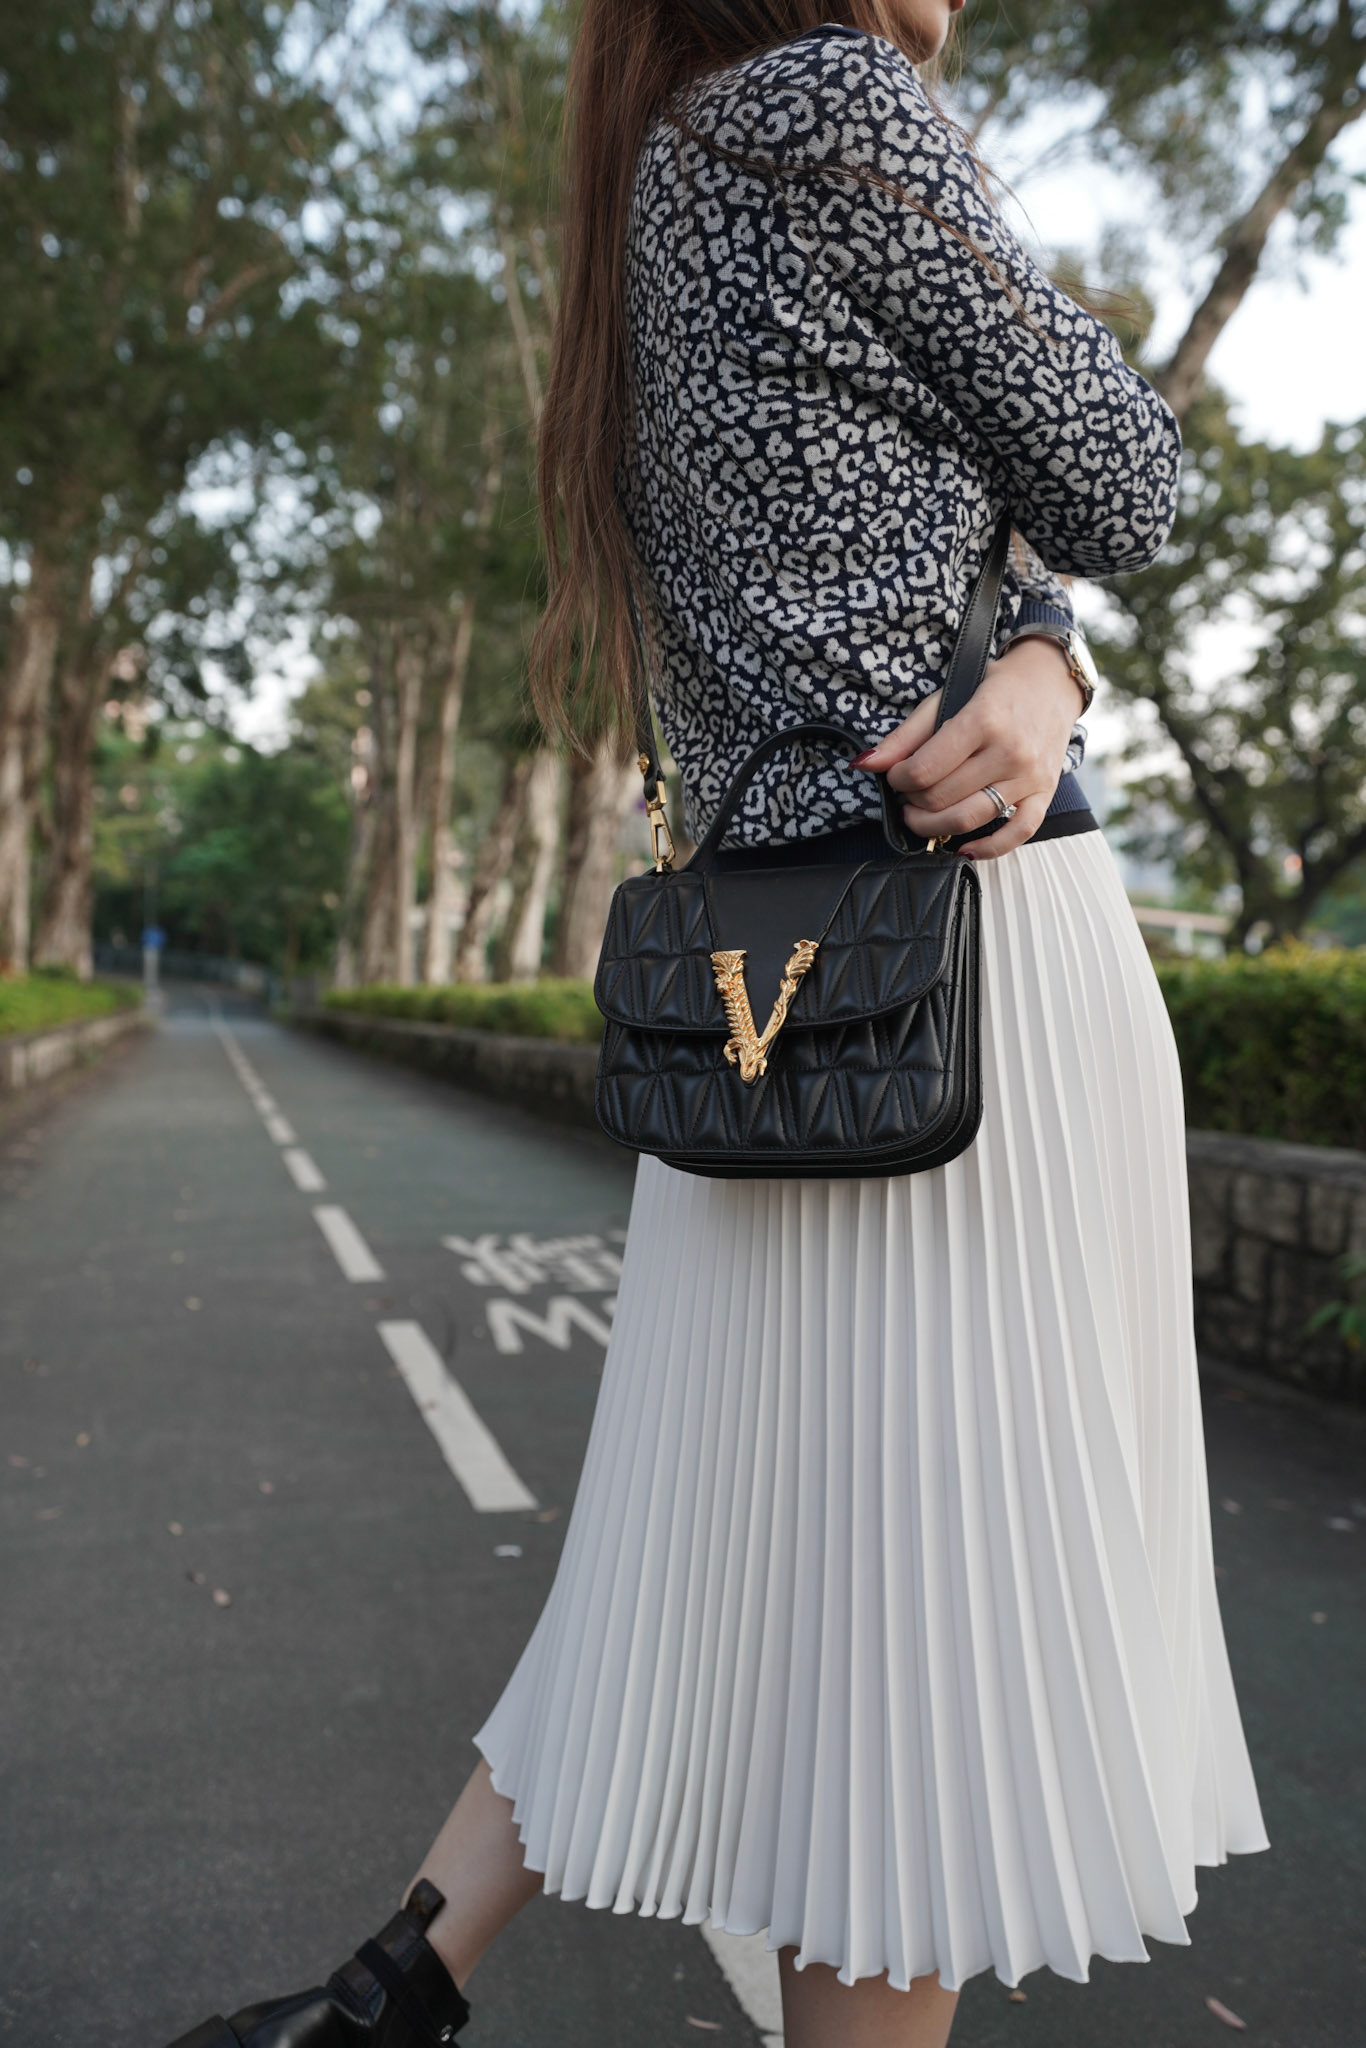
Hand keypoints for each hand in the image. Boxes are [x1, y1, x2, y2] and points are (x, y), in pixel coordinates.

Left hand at [850, 636, 1085, 859]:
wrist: (1050, 681)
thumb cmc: (994, 688)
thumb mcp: (946, 698)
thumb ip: (905, 735)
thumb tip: (866, 764)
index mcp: (982, 720)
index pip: (924, 770)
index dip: (898, 779)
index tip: (895, 775)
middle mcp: (1009, 751)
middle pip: (942, 798)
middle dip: (912, 801)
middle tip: (907, 794)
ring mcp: (1029, 775)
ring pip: (970, 819)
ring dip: (933, 827)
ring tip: (920, 817)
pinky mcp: (1044, 792)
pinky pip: (1018, 833)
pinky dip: (988, 849)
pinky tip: (963, 849)